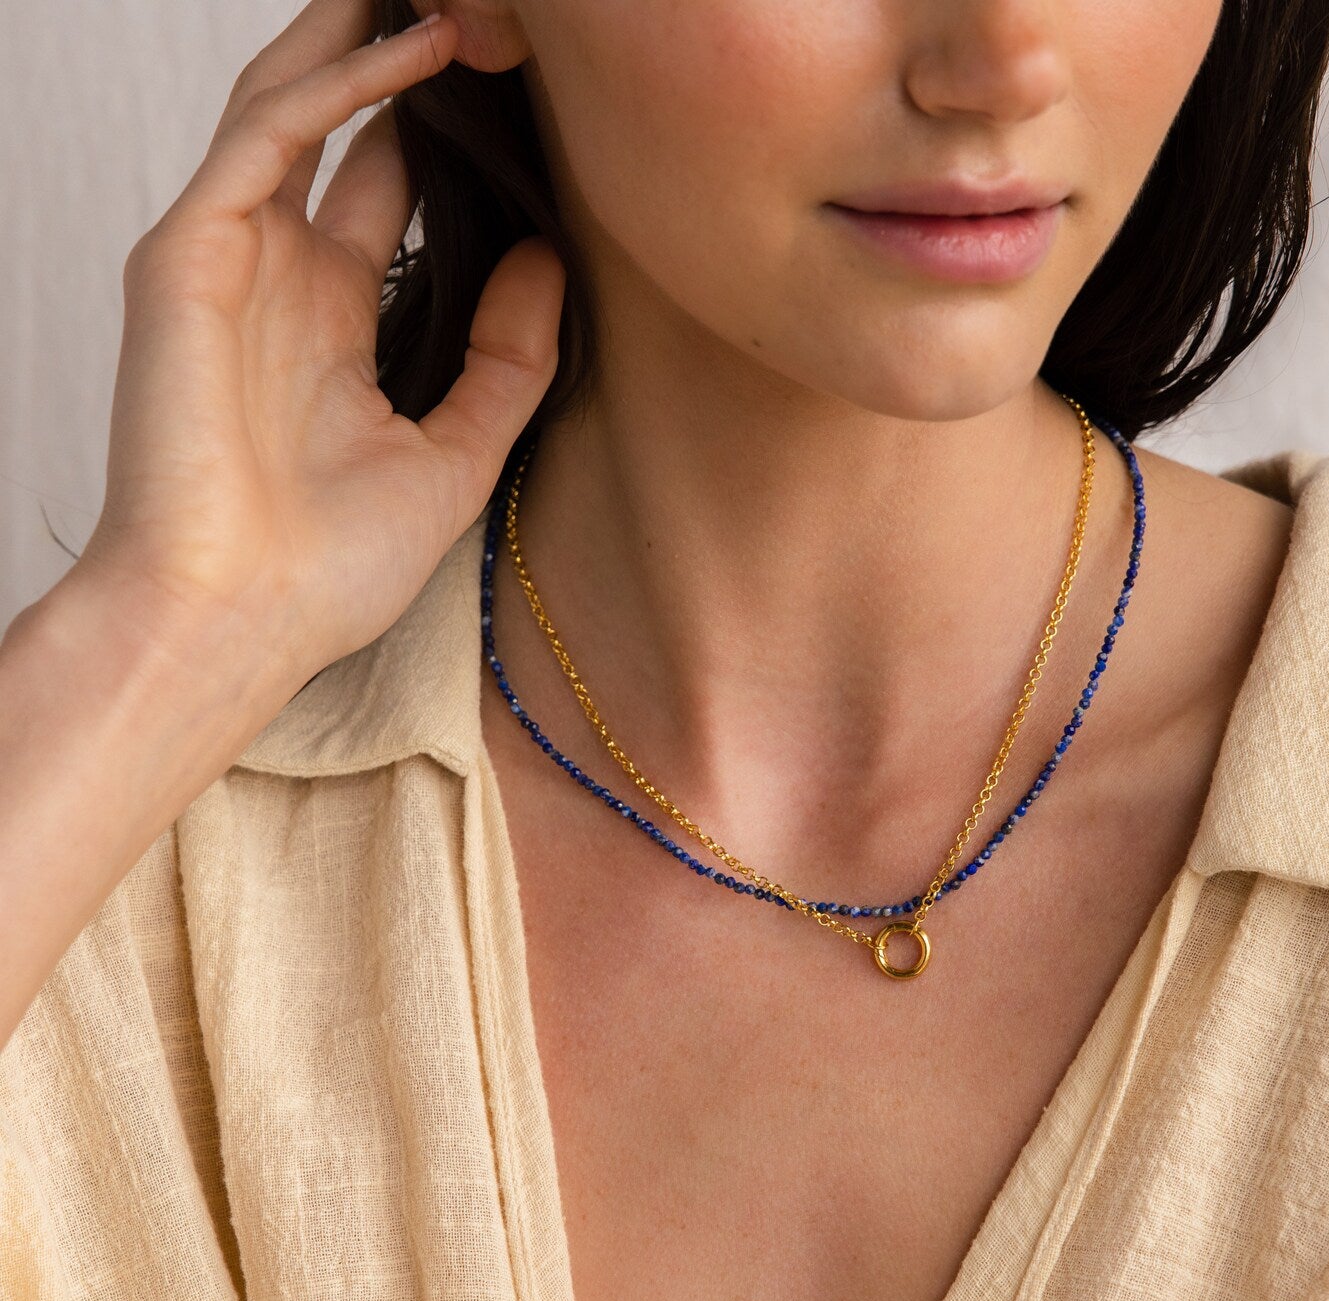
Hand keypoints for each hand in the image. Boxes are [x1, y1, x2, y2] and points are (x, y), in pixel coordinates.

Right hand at [79, 0, 563, 682]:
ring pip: (295, 105)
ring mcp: (232, 259)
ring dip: (364, 40)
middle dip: (397, 61)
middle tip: (474, 15)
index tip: (513, 93)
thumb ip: (508, 360)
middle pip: (339, 130)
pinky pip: (265, 136)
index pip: (387, 193)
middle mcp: (283, 279)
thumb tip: (549, 258)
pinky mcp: (190, 253)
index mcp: (336, 325)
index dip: (442, 134)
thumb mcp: (458, 456)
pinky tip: (409, 49)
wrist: (237, 623)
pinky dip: (335, 84)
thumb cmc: (329, 569)